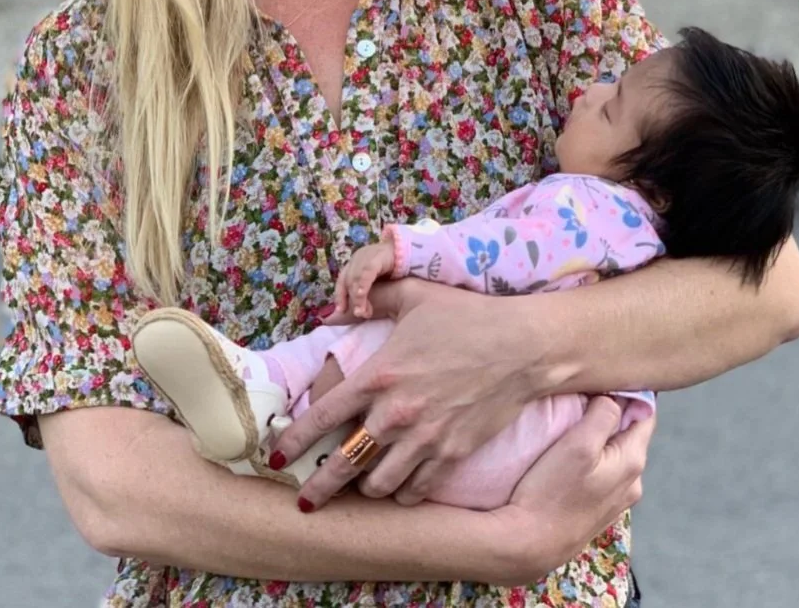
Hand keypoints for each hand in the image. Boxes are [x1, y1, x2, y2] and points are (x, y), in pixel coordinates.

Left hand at [272, 279, 537, 510]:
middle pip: (344, 463)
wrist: (522, 347)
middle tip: (305, 502)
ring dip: (365, 487)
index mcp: (379, 375)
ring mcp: (426, 438)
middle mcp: (396, 413)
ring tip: (360, 485)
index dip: (293, 440)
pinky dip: (403, 492)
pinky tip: (399, 487)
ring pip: (379, 483)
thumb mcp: (416, 295)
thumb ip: (375, 297)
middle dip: (319, 488)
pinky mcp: (453, 454)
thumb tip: (338, 307)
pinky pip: (417, 488)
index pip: (321, 416)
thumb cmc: (467, 317)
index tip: (276, 456)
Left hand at [333, 239, 396, 319]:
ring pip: (356, 278)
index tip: (341, 311)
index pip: (342, 280)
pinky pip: (367, 272)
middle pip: (348, 281)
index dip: (340, 295)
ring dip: (358, 297)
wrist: (409, 251)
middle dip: (352, 300)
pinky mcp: (378, 256)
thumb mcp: (376, 280)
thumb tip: (358, 310)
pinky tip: (361, 295)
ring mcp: (367, 255)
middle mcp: (358, 257)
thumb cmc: (392, 269)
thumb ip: (367, 290)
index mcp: (355, 262)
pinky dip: (363, 285)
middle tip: (360, 314)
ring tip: (362, 312)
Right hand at [495, 397, 653, 583]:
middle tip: (589, 386)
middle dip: (615, 408)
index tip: (611, 370)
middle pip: (630, 431)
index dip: (632, 389)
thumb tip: (615, 395)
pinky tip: (572, 448)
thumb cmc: (552, 490)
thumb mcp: (579, 444)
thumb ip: (604, 415)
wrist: (529, 543)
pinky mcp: (597, 508)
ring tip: (577, 413)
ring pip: (615, 449)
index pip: (646, 412)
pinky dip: (594, 451)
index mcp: (633, 461)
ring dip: (601, 431)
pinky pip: (603, 467)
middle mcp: (633, 481)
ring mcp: (616, 498)